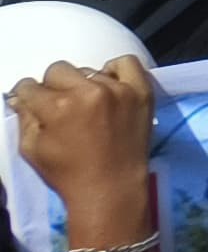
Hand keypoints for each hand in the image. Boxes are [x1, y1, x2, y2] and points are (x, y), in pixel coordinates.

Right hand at [9, 57, 153, 240]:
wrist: (111, 188)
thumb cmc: (68, 173)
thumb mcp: (32, 149)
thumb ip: (24, 118)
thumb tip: (21, 97)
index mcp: (57, 107)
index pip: (30, 86)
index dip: (28, 96)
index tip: (33, 102)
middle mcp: (88, 92)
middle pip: (58, 71)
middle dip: (53, 88)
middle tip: (60, 106)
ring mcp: (118, 89)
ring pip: (89, 70)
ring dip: (83, 85)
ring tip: (88, 106)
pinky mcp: (142, 91)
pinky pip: (128, 63)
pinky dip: (116, 70)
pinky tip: (110, 85)